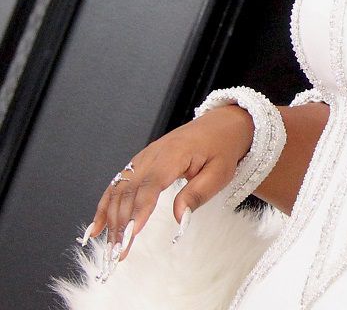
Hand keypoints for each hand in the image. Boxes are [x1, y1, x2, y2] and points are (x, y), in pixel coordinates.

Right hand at [81, 105, 253, 270]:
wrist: (221, 124)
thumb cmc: (221, 147)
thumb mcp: (220, 172)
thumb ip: (198, 194)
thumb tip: (179, 217)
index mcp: (173, 154)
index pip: (150, 185)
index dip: (139, 211)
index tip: (131, 235)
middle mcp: (152, 154)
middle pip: (129, 191)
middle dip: (121, 222)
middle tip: (118, 251)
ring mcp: (142, 157)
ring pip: (119, 190)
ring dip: (111, 219)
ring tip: (110, 246)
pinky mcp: (139, 163)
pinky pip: (117, 185)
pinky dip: (105, 206)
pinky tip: (97, 227)